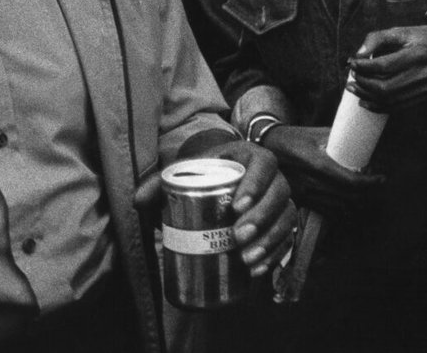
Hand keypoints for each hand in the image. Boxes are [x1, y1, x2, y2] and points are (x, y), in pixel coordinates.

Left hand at [134, 139, 297, 278]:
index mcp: (250, 156)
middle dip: (262, 217)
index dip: (256, 183)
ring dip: (271, 239)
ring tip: (246, 258)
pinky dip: (276, 254)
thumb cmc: (203, 174)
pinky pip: (288, 237)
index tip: (237, 206)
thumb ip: (159, 184)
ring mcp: (279, 199)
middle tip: (237, 236)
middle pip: (280, 193)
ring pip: (287, 216)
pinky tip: (257, 269)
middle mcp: (271, 176)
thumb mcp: (185, 171)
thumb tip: (138, 201)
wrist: (220, 179)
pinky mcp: (281, 221)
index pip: (263, 164)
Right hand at [260, 124, 384, 217]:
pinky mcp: (300, 201)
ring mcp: (305, 194)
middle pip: (349, 197)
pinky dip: (342, 209)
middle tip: (376, 184)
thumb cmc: (296, 137)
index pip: (351, 181)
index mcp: (318, 163)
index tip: (381, 178)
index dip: (370, 182)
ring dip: (357, 202)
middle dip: (367, 193)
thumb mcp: (318, 134)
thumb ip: (339, 140)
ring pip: (340, 207)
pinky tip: (348, 201)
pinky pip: (327, 211)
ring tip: (365, 193)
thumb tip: (363, 142)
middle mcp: (311, 182)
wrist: (268, 148)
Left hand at [349, 24, 426, 110]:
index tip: (352, 63)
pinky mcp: (426, 98)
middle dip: (363, 83)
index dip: (364, 66)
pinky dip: (379, 106)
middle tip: (351, 76)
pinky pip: (399, 107)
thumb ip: (379, 38)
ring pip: (391, 100)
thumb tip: (358, 54)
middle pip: (386, 87)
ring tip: (354, 88)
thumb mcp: (405, 30)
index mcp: (418, 54)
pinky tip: (367, 101)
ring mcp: (426, 89)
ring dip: (368, 96)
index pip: (384, 66)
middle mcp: (423, 74)